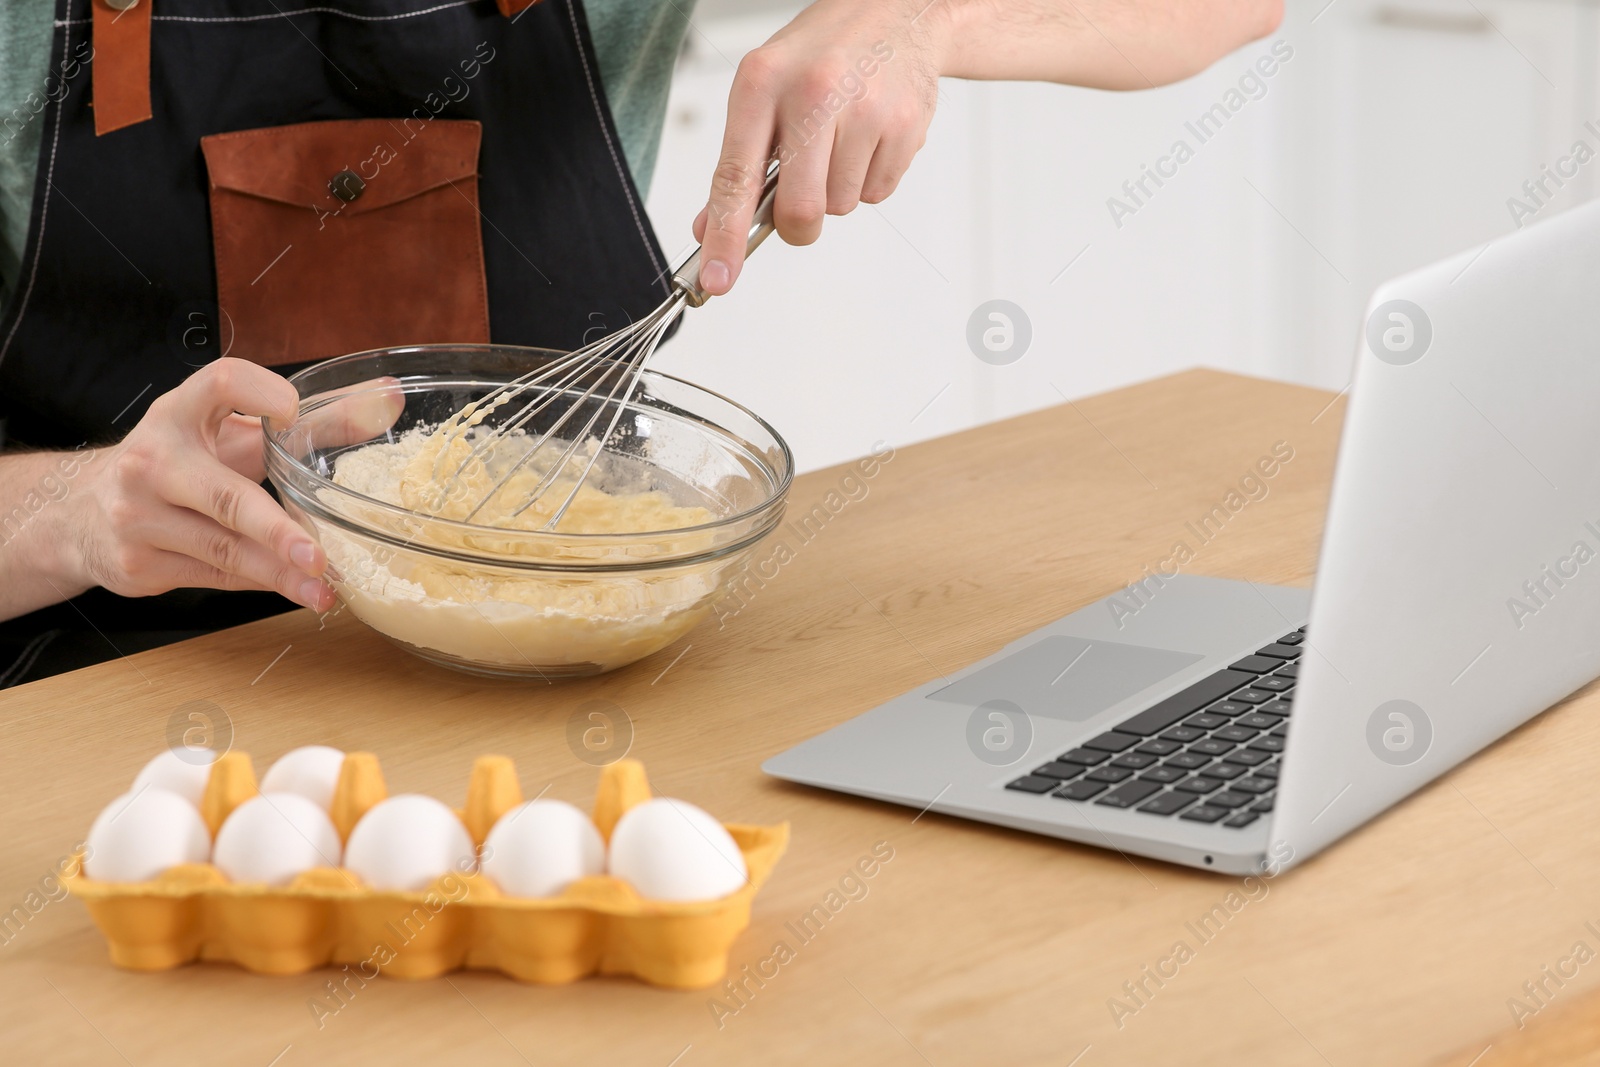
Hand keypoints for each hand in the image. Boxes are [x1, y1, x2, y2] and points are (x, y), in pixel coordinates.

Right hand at [66, 359, 396, 609]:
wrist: (84, 513)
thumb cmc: (181, 463)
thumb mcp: (236, 435)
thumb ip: (314, 421)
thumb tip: (388, 397)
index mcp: (179, 413)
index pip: (218, 383)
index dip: (257, 391)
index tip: (293, 409)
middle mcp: (153, 461)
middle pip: (224, 495)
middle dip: (274, 528)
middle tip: (319, 554)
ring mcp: (140, 516)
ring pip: (223, 548)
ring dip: (279, 572)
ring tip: (324, 587)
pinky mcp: (140, 563)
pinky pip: (214, 576)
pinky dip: (261, 584)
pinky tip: (298, 590)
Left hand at [692, 0, 941, 294]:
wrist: (897, 11)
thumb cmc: (821, 55)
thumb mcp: (764, 90)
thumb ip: (737, 162)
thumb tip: (710, 229)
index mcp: (763, 82)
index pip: (736, 177)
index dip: (726, 237)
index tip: (717, 281)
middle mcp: (814, 92)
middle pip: (801, 209)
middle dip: (799, 225)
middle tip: (802, 206)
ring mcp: (865, 109)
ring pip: (841, 206)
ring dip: (837, 191)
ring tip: (842, 139)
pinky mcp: (905, 126)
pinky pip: (877, 194)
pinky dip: (869, 179)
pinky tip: (869, 138)